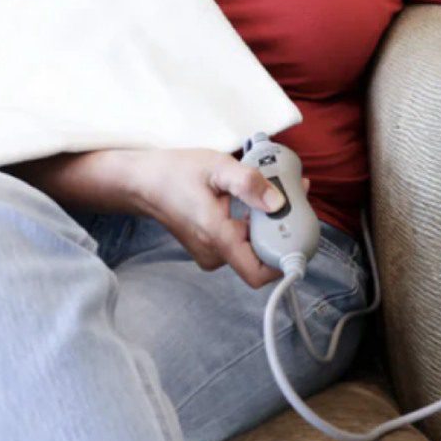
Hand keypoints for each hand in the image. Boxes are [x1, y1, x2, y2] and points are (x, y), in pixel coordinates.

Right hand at [121, 148, 287, 287]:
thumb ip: (248, 182)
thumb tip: (278, 202)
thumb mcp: (216, 167)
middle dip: (282, 225)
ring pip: (254, 244)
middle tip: (293, 192)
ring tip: (274, 186)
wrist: (143, 182)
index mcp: (218, 238)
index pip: (259, 273)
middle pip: (263, 253)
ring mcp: (213, 252)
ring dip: (270, 220)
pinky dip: (256, 220)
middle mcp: (215, 253)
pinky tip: (256, 196)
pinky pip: (243, 239)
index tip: (297, 230)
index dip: (283, 258)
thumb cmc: (176, 173)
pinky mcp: (213, 245)